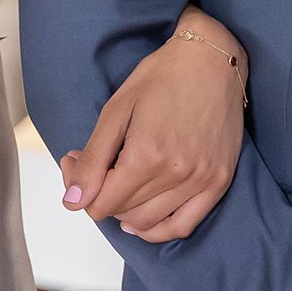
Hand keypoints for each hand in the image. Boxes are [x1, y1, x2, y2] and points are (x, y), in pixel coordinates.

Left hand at [61, 9, 246, 241]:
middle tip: (94, 167)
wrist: (212, 60)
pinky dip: (158, 230)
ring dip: (124, 212)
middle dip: (99, 195)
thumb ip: (93, 160)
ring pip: (149, 222)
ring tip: (117, 185)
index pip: (101, 203)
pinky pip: (184, 225)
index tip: (76, 163)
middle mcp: (176, 173)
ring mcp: (201, 180)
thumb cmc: (162, 77)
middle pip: (122, 211)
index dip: (81, 190)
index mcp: (146, 154)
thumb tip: (73, 200)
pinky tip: (141, 220)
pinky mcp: (219, 182)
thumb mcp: (116, 110)